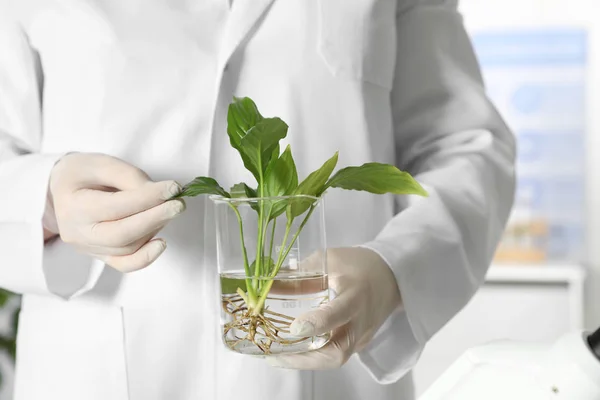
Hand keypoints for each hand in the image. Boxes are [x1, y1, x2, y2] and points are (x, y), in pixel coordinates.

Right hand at [47, 153, 184, 271]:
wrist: (61, 192)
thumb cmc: (81, 174)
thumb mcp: (100, 163)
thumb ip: (128, 176)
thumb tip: (159, 194)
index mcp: (73, 206)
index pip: (116, 206)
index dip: (148, 198)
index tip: (173, 188)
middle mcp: (77, 233)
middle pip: (121, 234)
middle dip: (155, 218)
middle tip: (179, 204)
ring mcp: (88, 248)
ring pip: (127, 248)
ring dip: (154, 229)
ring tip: (169, 210)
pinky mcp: (100, 256)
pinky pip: (124, 264)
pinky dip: (146, 257)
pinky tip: (161, 244)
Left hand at [267, 247, 400, 368]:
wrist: (392, 277)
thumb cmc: (358, 264)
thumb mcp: (330, 259)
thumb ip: (301, 273)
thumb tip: (269, 285)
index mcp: (356, 295)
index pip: (338, 313)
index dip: (317, 323)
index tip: (294, 328)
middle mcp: (361, 321)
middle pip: (337, 352)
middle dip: (305, 359)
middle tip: (275, 355)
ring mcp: (361, 336)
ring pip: (335, 359)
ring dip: (304, 361)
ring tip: (275, 356)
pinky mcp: (358, 343)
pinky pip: (334, 355)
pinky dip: (312, 357)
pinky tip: (291, 351)